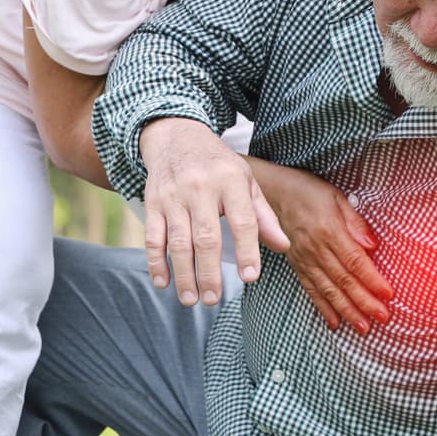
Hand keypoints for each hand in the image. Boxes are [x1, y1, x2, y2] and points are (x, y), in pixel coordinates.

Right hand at [137, 117, 287, 307]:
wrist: (176, 136)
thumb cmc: (218, 165)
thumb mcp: (246, 181)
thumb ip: (263, 216)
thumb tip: (283, 247)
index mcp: (231, 181)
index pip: (242, 220)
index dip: (247, 250)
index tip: (249, 277)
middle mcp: (201, 188)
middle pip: (206, 237)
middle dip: (209, 272)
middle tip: (214, 299)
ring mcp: (174, 195)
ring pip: (178, 241)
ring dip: (183, 274)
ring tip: (191, 299)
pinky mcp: (153, 202)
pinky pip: (153, 237)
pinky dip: (156, 262)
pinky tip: (163, 282)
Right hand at [247, 159, 391, 333]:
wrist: (274, 193)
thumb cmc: (308, 192)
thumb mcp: (336, 197)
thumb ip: (356, 222)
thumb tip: (373, 245)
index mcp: (329, 231)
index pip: (355, 261)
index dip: (372, 280)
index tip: (388, 295)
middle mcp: (316, 250)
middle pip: (343, 281)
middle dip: (364, 302)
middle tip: (382, 318)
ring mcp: (305, 260)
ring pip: (328, 291)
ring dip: (346, 311)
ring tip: (363, 327)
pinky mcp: (297, 266)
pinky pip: (311, 290)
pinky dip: (323, 308)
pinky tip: (335, 323)